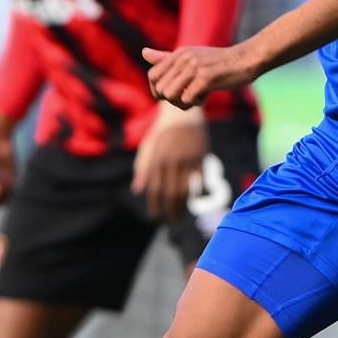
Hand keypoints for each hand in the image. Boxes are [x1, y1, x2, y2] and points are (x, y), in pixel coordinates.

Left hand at [131, 103, 207, 221]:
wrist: (183, 115)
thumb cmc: (162, 134)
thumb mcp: (148, 148)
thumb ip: (142, 169)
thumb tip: (137, 191)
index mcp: (157, 160)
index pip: (154, 189)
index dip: (154, 206)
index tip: (156, 217)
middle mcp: (171, 161)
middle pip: (171, 194)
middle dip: (170, 211)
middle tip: (170, 221)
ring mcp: (187, 160)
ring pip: (186, 190)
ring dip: (183, 207)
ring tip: (181, 216)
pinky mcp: (201, 158)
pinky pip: (200, 181)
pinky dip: (198, 193)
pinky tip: (195, 201)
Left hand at [141, 43, 260, 110]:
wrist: (247, 59)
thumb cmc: (219, 62)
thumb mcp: (191, 56)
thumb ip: (167, 58)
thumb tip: (143, 52)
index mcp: (179, 53)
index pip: (152, 76)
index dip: (158, 91)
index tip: (171, 96)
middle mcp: (184, 58)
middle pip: (161, 89)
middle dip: (172, 100)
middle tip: (188, 98)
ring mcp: (195, 66)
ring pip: (171, 95)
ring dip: (182, 103)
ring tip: (196, 98)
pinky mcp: (207, 77)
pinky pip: (188, 99)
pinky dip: (195, 103)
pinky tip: (206, 96)